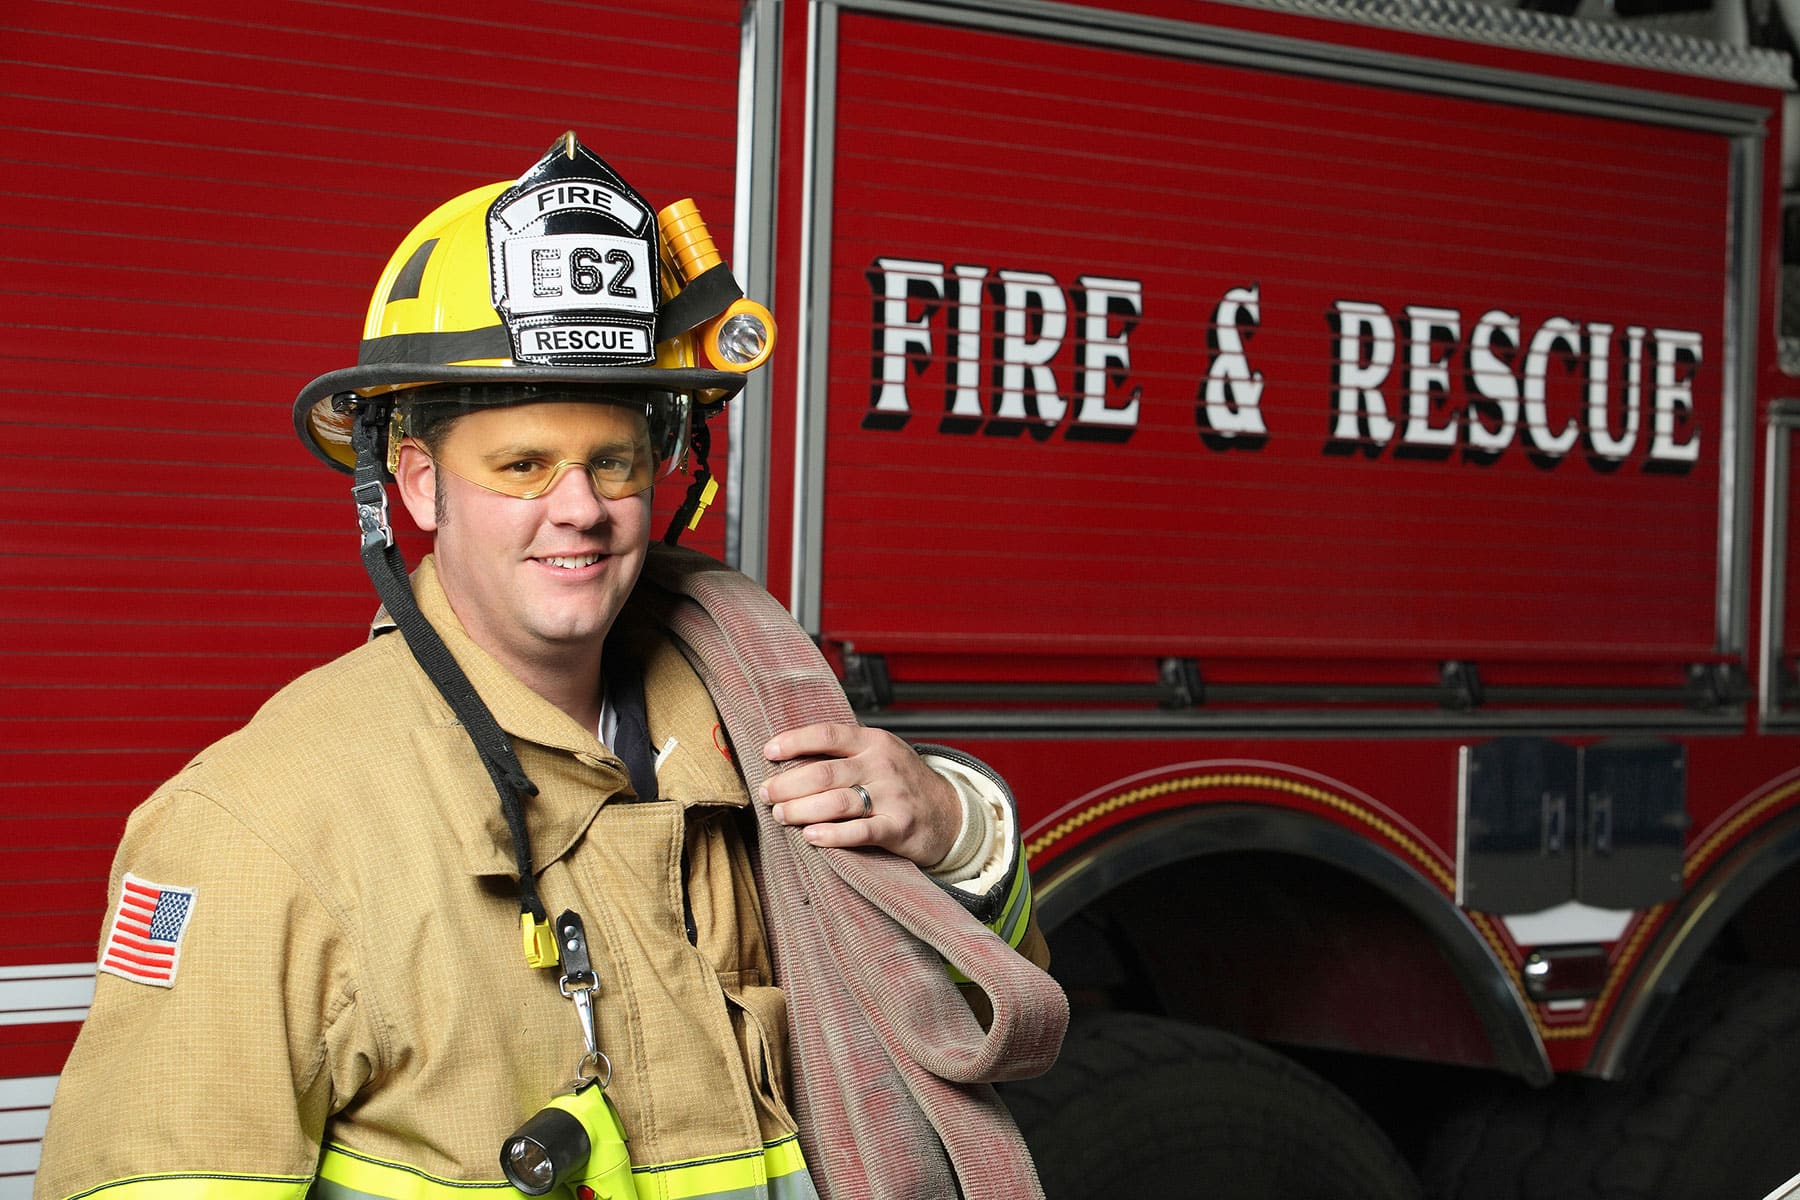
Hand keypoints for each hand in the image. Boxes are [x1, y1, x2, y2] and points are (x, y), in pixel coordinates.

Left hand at [760, 723, 959, 866]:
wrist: (950, 813)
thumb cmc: (903, 784)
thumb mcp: (880, 756)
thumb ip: (844, 754)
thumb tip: (789, 760)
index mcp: (873, 742)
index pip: (827, 734)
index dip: (793, 742)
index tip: (768, 752)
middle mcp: (882, 765)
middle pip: (824, 773)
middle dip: (787, 785)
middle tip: (767, 795)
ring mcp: (892, 796)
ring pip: (836, 802)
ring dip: (801, 810)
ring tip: (781, 816)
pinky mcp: (899, 826)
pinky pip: (860, 831)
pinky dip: (832, 835)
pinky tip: (810, 836)